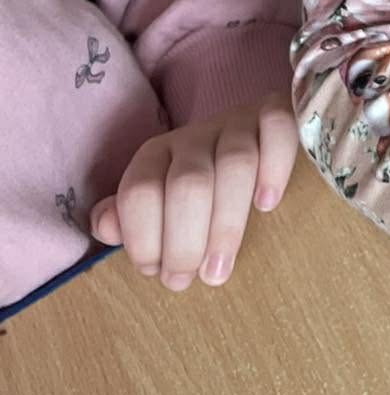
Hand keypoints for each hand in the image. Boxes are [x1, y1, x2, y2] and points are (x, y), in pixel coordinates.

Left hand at [88, 92, 298, 290]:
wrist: (248, 134)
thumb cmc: (198, 183)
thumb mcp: (157, 199)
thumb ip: (127, 216)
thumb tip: (105, 227)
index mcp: (156, 156)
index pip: (140, 192)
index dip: (144, 238)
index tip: (158, 272)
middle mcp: (193, 137)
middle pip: (188, 184)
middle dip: (186, 240)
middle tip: (191, 279)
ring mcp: (237, 124)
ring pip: (235, 163)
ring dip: (228, 223)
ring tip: (221, 269)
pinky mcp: (276, 115)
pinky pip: (278, 129)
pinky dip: (275, 166)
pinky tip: (266, 204)